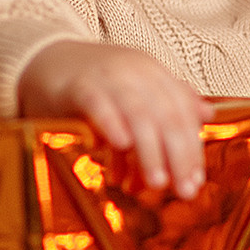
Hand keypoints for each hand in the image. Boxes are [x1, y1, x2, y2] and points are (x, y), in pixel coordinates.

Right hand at [20, 40, 211, 195]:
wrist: (43, 59)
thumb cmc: (93, 82)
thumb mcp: (136, 88)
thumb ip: (169, 102)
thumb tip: (207, 115)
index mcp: (153, 73)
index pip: (182, 112)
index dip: (192, 148)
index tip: (195, 181)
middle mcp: (135, 72)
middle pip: (166, 115)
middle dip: (178, 156)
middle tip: (183, 190)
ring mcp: (107, 76)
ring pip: (138, 114)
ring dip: (150, 150)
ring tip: (156, 182)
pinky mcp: (78, 86)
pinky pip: (99, 105)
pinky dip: (112, 124)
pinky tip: (120, 146)